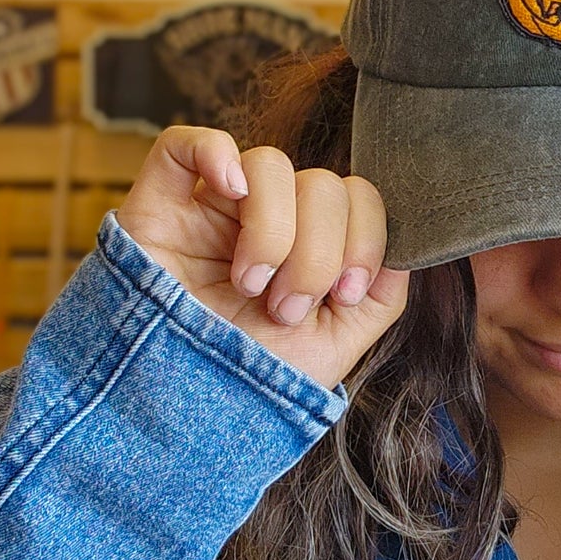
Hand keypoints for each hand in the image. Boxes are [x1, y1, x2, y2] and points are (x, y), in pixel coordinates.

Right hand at [113, 126, 409, 390]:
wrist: (183, 416)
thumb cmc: (257, 380)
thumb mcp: (340, 342)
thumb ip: (383, 291)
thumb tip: (401, 244)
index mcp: (313, 242)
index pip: (358, 197)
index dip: (364, 239)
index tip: (345, 294)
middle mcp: (268, 218)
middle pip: (320, 183)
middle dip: (315, 252)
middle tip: (284, 307)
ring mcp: (214, 208)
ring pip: (268, 164)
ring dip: (272, 231)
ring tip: (249, 286)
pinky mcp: (159, 205)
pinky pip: (185, 143)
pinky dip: (215, 153)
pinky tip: (230, 192)